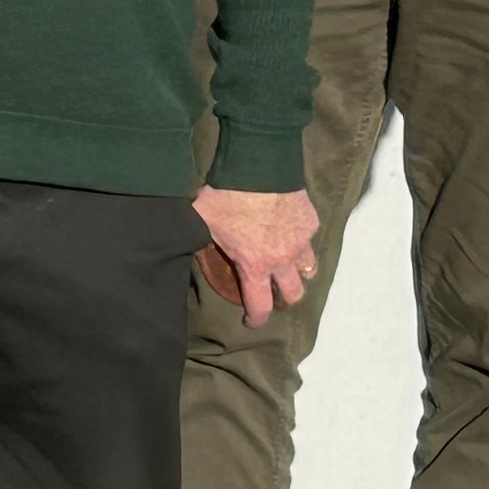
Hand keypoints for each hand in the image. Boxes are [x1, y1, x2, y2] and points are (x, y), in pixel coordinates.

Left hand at [191, 185, 318, 326]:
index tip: (251, 321)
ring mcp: (301, 241)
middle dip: (284, 299)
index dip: (256, 319)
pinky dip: (301, 242)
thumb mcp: (202, 220)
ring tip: (288, 269)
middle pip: (294, 293)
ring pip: (308, 268)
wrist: (258, 167)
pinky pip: (309, 240)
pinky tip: (291, 235)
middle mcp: (283, 259)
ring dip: (298, 273)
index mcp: (255, 265)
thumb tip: (178, 240)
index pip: (260, 305)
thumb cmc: (226, 195)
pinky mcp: (311, 222)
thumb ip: (196, 237)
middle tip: (274, 296)